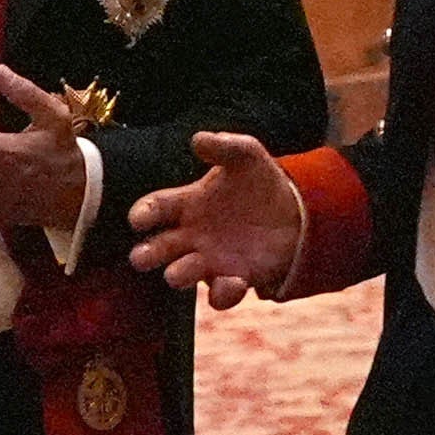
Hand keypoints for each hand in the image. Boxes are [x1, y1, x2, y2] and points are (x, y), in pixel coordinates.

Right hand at [127, 132, 304, 307]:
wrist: (296, 210)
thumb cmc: (260, 181)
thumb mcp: (247, 155)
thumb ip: (224, 146)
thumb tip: (198, 139)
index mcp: (187, 203)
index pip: (156, 208)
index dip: (144, 214)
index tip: (138, 219)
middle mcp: (191, 235)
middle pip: (158, 248)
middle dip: (147, 254)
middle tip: (142, 257)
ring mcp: (210, 260)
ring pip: (181, 274)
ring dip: (177, 275)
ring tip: (176, 273)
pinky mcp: (233, 279)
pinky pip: (219, 295)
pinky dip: (222, 293)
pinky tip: (234, 281)